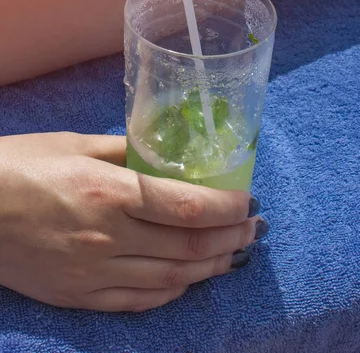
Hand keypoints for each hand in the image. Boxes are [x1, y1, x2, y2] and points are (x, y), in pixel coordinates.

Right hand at [0, 132, 264, 311]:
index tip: (248, 200)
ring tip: (235, 255)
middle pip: (187, 245)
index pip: (186, 206)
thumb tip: (165, 154)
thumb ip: (126, 150)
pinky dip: (173, 291)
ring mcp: (94, 273)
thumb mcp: (74, 144)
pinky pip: (139, 300)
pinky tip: (189, 279)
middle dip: (230, 238)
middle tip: (253, 228)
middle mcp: (107, 237)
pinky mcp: (79, 296)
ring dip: (211, 267)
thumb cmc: (19, 166)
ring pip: (171, 278)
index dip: (226, 207)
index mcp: (108, 191)